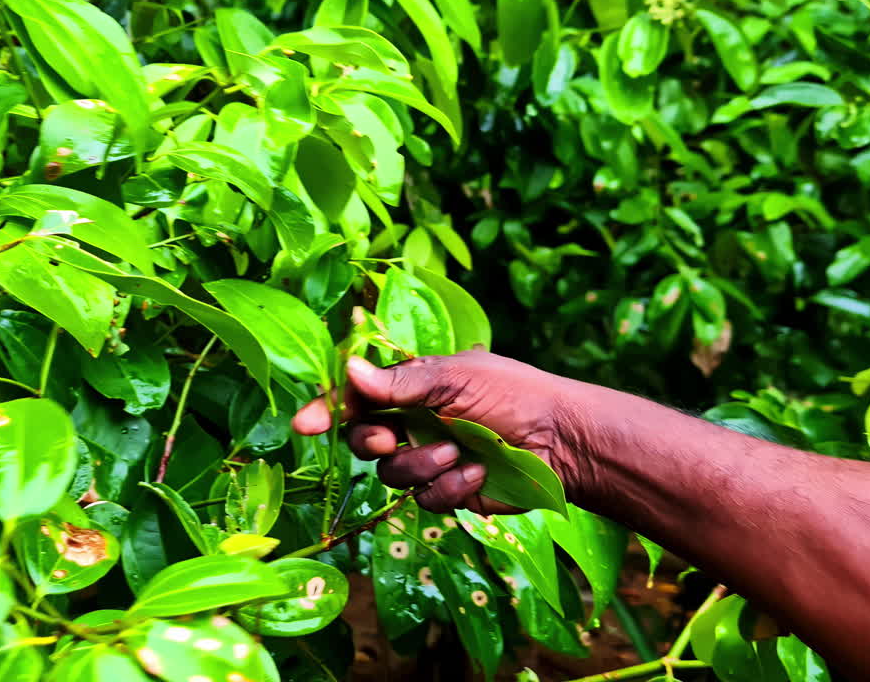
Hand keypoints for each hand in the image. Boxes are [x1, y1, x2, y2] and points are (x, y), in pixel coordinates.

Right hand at [292, 351, 592, 514]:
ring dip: (421, 464)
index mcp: (411, 389)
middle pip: (362, 440)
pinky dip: (449, 486)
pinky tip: (477, 473)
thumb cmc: (514, 394)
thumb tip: (348, 370)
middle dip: (369, 442)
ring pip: (391, 475)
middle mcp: (413, 424)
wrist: (564, 440)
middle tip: (387, 440)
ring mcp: (429, 460)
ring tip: (457, 453)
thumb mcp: (455, 377)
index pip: (357, 398)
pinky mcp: (448, 493)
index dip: (327, 409)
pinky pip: (424, 499)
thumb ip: (400, 382)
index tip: (305, 424)